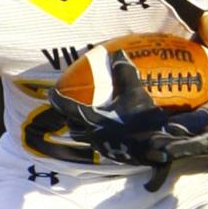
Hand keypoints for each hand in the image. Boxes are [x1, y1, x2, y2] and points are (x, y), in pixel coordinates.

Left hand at [48, 50, 166, 164]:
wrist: (156, 148)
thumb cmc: (141, 120)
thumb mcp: (135, 92)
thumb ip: (124, 73)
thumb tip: (118, 54)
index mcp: (91, 119)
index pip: (66, 107)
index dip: (57, 99)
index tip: (52, 93)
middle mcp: (92, 134)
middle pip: (73, 126)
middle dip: (69, 117)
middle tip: (72, 106)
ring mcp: (102, 146)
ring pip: (84, 137)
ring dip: (83, 127)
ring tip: (89, 117)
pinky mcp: (113, 154)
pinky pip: (99, 142)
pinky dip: (99, 134)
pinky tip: (110, 128)